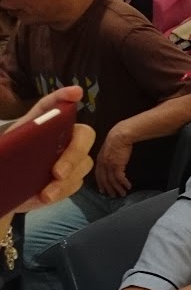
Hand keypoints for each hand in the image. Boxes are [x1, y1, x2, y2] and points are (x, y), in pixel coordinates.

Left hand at [8, 86, 94, 212]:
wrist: (3, 191)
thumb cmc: (4, 164)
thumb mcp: (2, 149)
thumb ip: (9, 142)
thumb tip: (22, 136)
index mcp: (41, 125)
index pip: (53, 106)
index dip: (64, 97)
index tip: (76, 93)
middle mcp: (61, 137)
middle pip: (82, 135)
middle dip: (74, 152)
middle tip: (57, 172)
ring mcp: (70, 159)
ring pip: (83, 163)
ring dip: (68, 178)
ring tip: (47, 193)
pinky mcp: (72, 179)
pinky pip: (76, 183)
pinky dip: (63, 191)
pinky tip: (46, 197)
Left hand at [94, 125, 132, 197]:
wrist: (120, 136)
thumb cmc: (116, 139)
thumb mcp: (109, 149)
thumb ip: (108, 157)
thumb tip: (113, 162)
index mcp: (100, 160)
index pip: (98, 175)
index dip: (100, 184)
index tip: (102, 190)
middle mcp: (103, 164)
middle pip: (104, 180)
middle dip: (108, 189)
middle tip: (113, 196)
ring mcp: (109, 165)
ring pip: (112, 181)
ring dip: (117, 188)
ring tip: (122, 194)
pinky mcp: (117, 165)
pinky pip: (120, 178)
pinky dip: (124, 183)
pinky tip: (128, 186)